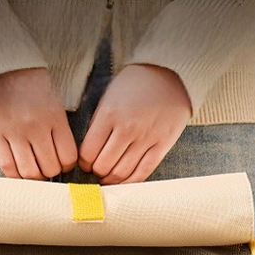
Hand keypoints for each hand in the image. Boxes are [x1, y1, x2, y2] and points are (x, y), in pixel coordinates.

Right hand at [0, 67, 77, 179]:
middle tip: (46, 166)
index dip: (67, 165)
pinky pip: (7, 167)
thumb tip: (63, 156)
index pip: (68, 157)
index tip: (62, 163)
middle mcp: (36, 127)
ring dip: (33, 176)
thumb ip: (59, 125)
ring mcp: (14, 132)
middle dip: (50, 172)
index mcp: (54, 117)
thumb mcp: (53, 97)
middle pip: (50, 168)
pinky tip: (17, 170)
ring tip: (32, 169)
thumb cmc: (28, 80)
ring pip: (29, 172)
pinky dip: (14, 175)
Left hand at [78, 64, 191, 183]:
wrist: (170, 73)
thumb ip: (98, 123)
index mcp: (109, 115)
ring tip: (110, 176)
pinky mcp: (163, 145)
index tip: (86, 163)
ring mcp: (146, 138)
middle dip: (96, 172)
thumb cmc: (136, 84)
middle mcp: (127, 129)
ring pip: (122, 173)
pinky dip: (131, 181)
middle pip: (103, 166)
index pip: (88, 153)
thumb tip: (89, 151)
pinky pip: (143, 172)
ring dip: (111, 180)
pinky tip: (125, 179)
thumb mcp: (109, 96)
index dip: (84, 163)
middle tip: (97, 170)